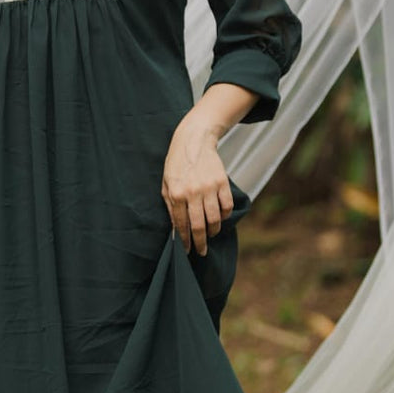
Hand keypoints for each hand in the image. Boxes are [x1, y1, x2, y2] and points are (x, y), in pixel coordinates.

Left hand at [162, 118, 233, 255]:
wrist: (194, 141)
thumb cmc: (177, 165)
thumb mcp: (166, 185)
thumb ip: (171, 208)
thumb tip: (176, 231)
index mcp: (176, 194)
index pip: (181, 225)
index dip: (185, 241)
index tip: (187, 250)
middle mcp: (193, 192)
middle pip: (199, 226)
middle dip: (200, 242)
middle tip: (201, 251)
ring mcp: (209, 187)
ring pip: (214, 219)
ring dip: (213, 231)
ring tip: (210, 234)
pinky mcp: (222, 182)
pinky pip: (227, 206)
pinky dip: (224, 215)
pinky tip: (219, 217)